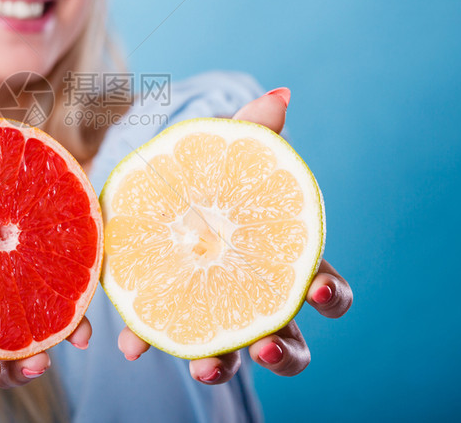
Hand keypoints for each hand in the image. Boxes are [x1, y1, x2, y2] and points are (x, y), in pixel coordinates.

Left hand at [117, 89, 353, 382]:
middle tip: (263, 343)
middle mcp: (254, 299)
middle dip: (283, 350)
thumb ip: (252, 132)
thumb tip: (281, 95)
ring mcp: (212, 314)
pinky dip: (151, 342)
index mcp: (281, 261)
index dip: (329, 293)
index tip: (314, 287)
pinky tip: (131, 344)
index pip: (325, 287)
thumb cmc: (205, 177)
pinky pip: (166, 337)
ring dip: (223, 365)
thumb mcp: (223, 153)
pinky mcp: (168, 315)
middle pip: (290, 341)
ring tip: (201, 365)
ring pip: (234, 357)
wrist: (153, 189)